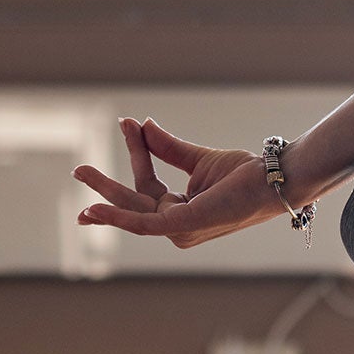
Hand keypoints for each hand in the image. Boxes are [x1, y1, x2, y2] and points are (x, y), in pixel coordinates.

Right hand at [70, 117, 286, 249]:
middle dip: (105, 184)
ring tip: (81, 172)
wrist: (274, 178)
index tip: (128, 123)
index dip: (137, 153)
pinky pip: (143, 223)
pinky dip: (118, 216)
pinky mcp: (183, 227)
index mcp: (181, 212)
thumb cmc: (245, 174)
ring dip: (105, 191)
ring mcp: (179, 231)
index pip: (147, 184)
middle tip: (78, 168)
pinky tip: (95, 209)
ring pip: (134, 208)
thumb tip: (142, 124)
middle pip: (134, 199)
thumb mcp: (199, 159)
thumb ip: (169, 148)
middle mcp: (177, 228)